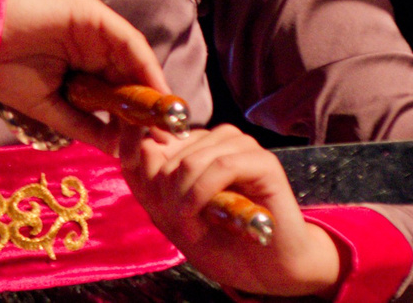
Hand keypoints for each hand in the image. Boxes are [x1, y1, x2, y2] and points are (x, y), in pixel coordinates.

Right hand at [0, 0, 170, 144]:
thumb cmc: (7, 75)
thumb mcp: (52, 110)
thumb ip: (86, 127)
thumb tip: (120, 150)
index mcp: (81, 68)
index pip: (118, 92)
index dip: (138, 118)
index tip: (156, 144)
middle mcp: (92, 47)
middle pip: (130, 77)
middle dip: (150, 107)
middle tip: (167, 135)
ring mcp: (94, 30)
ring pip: (133, 59)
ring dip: (151, 88)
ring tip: (162, 118)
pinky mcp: (92, 15)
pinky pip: (127, 40)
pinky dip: (143, 64)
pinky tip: (152, 88)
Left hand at [119, 125, 341, 295]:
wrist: (271, 271)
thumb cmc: (223, 244)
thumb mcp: (172, 217)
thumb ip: (151, 184)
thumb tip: (141, 144)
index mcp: (192, 148)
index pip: (148, 140)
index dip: (144, 176)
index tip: (158, 210)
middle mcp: (215, 141)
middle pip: (166, 154)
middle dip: (168, 198)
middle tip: (185, 227)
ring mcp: (240, 147)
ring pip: (190, 159)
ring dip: (185, 200)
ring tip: (196, 228)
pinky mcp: (263, 161)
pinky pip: (221, 166)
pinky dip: (205, 193)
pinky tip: (206, 216)